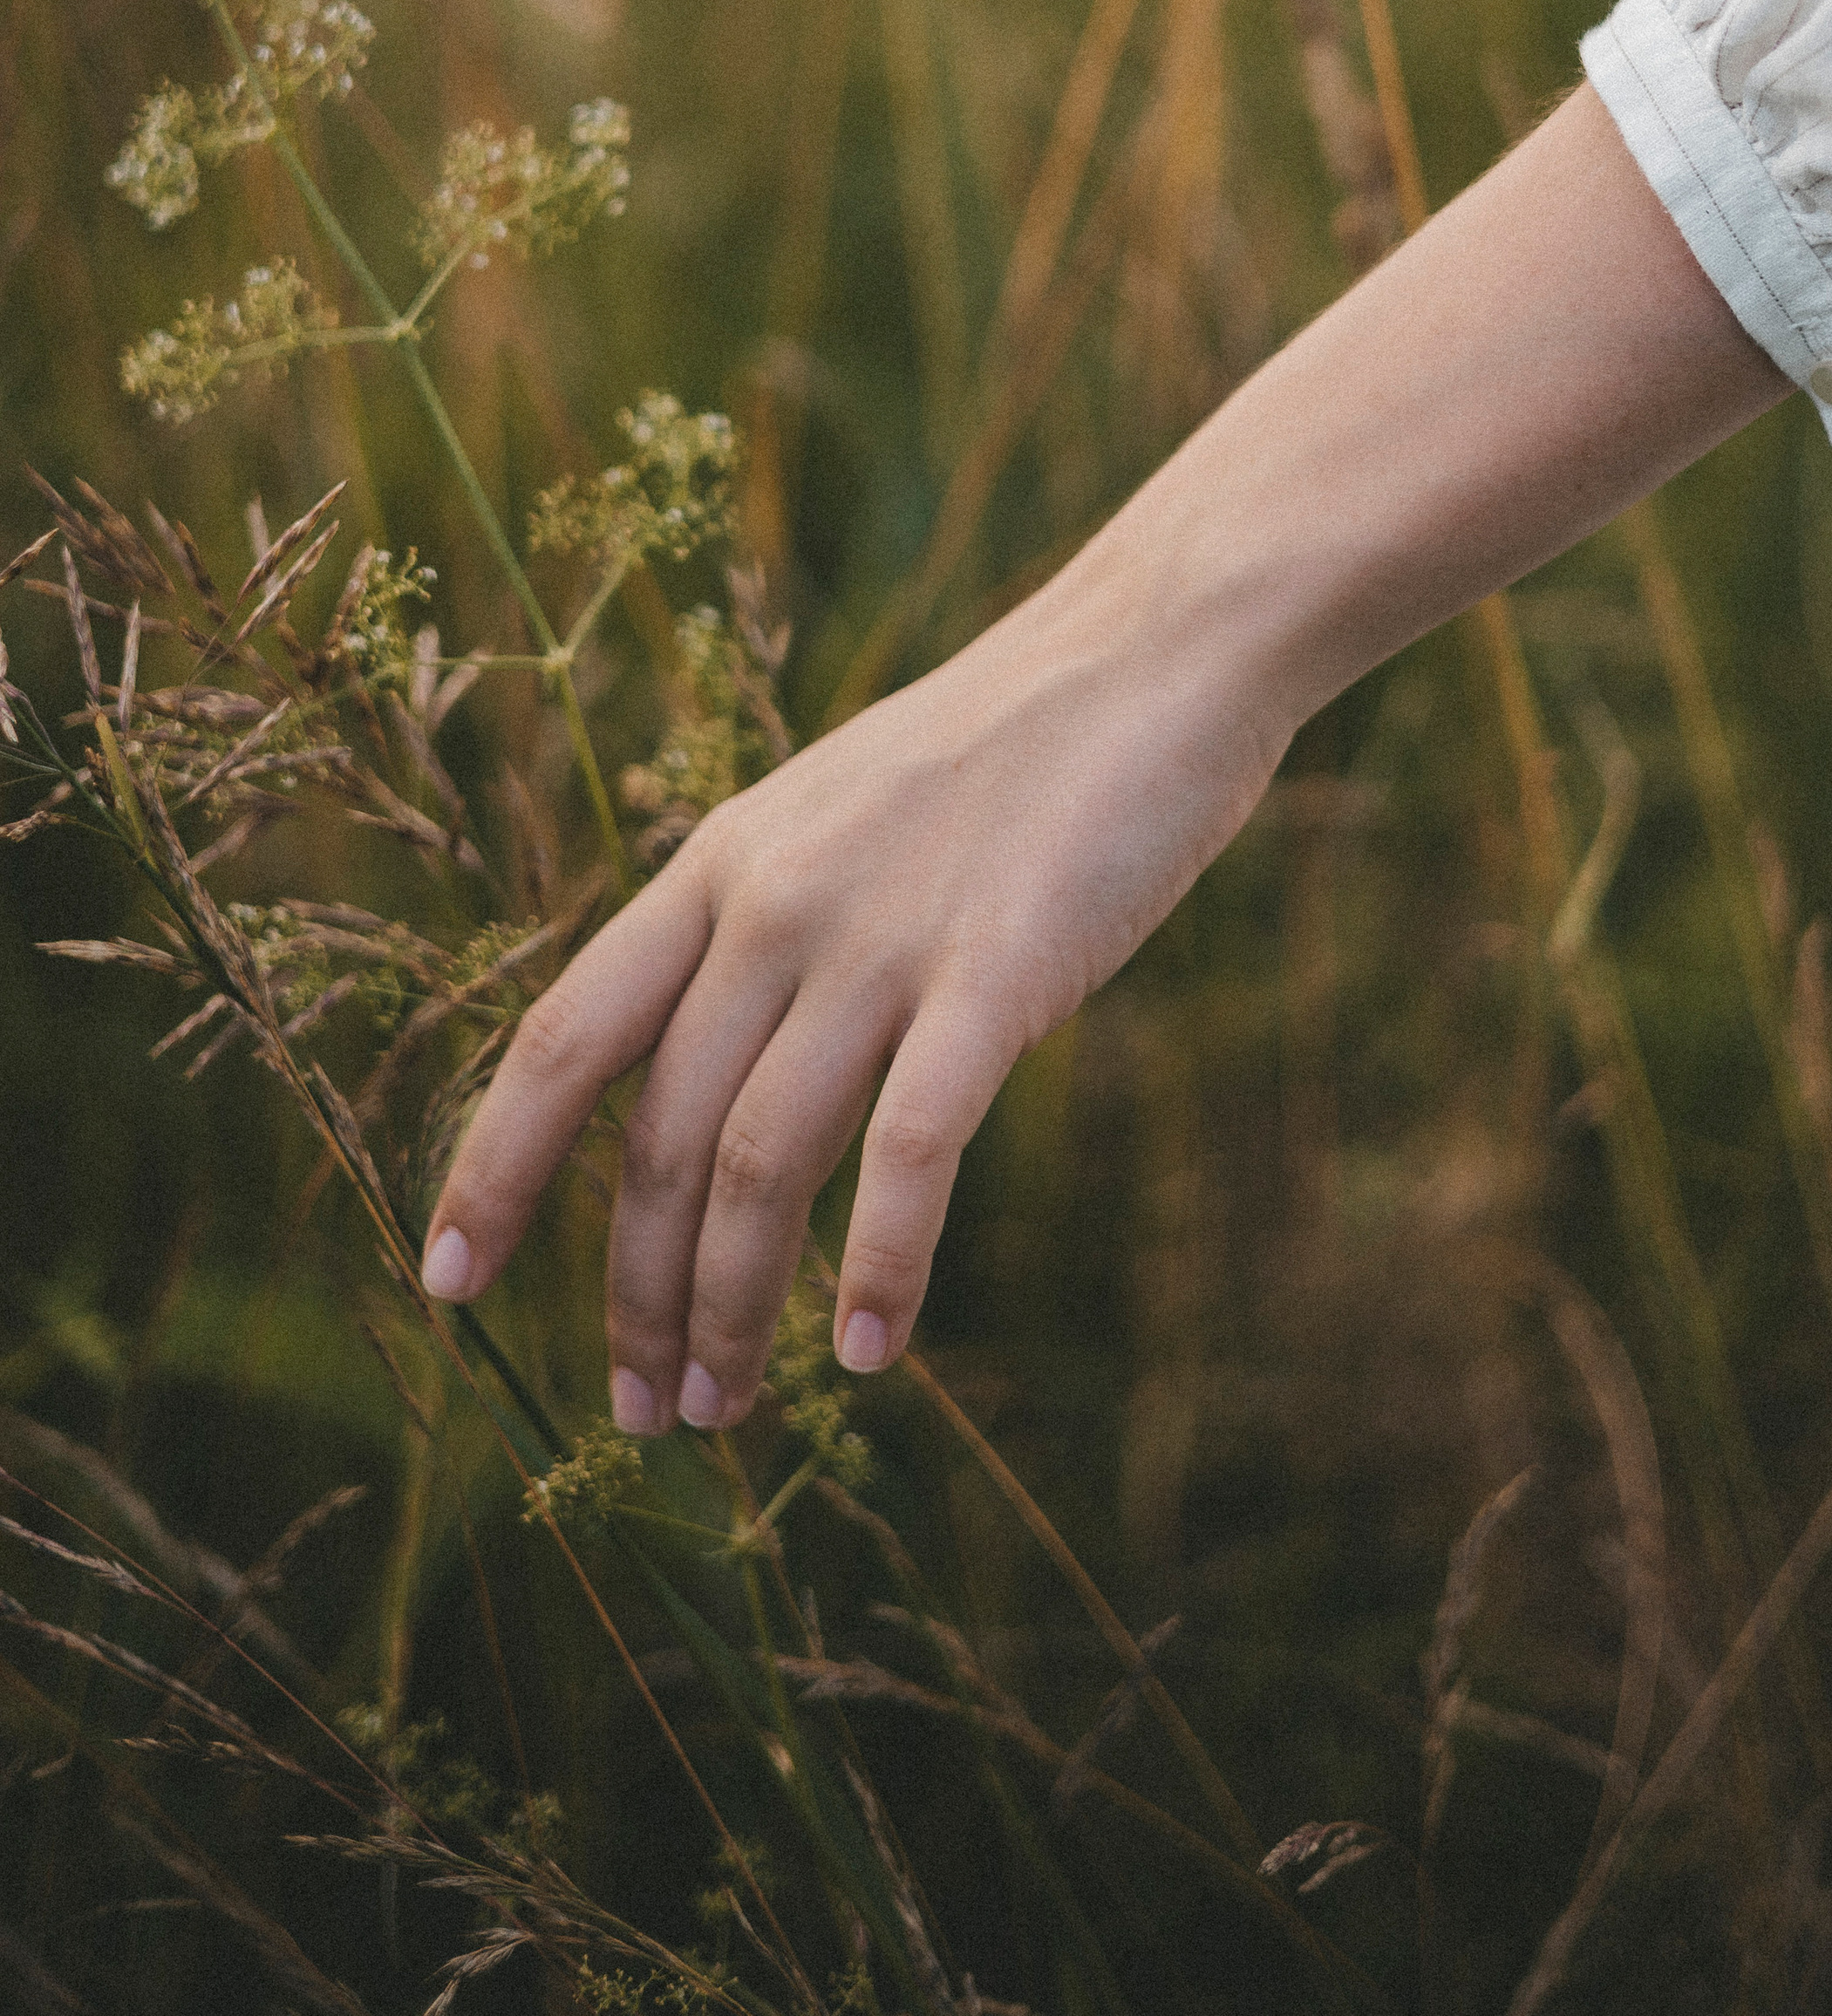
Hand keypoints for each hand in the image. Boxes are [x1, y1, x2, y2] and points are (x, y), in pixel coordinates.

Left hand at [419, 559, 1286, 1431]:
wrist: (1153, 647)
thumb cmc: (1007, 749)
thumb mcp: (837, 811)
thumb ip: (767, 925)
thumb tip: (714, 1074)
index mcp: (720, 863)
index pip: (566, 1038)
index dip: (495, 1168)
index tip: (448, 1282)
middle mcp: (774, 903)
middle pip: (659, 1136)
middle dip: (636, 1295)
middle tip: (645, 1414)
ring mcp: (882, 936)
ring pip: (760, 1162)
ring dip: (732, 1309)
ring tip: (729, 1411)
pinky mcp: (999, 972)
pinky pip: (911, 1151)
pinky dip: (879, 1267)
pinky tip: (868, 1350)